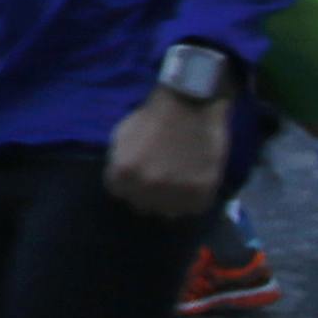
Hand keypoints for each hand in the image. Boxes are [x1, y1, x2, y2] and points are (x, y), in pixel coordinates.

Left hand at [103, 88, 229, 220]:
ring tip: (178, 183)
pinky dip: (193, 198)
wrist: (190, 104)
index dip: (129, 184)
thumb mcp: (121, 135)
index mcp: (123, 173)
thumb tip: (120, 180)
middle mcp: (145, 189)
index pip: (119, 193)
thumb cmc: (153, 116)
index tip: (139, 177)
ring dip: (170, 201)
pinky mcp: (199, 195)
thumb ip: (118, 161)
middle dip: (147, 194)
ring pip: (168, 213)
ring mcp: (174, 194)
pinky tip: (194, 181)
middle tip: (159, 179)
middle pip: (142, 206)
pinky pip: (192, 209)